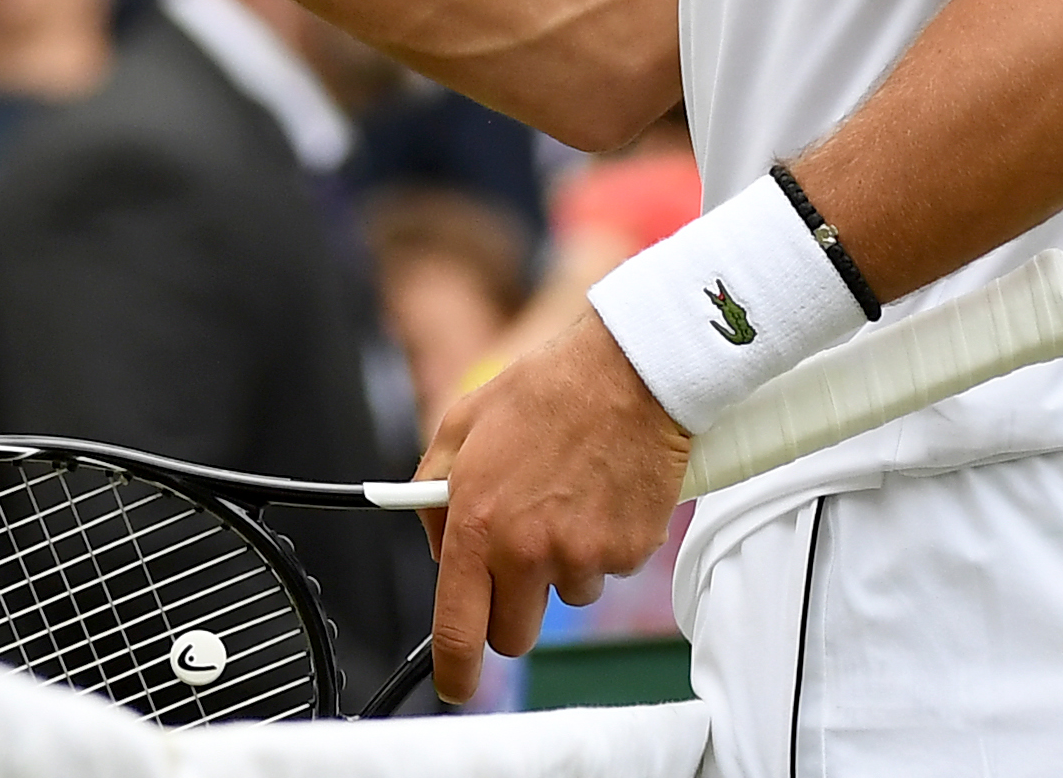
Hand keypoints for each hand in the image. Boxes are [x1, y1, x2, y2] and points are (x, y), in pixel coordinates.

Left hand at [415, 307, 691, 702]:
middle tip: (515, 562)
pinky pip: (606, 571)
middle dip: (510, 611)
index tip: (455, 685)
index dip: (456, 668)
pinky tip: (597, 494)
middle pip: (515, 632)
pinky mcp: (629, 553)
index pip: (459, 625)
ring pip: (564, 597)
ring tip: (562, 498)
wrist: (625, 376)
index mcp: (477, 523)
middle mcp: (528, 550)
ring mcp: (583, 556)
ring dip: (559, 566)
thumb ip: (433, 493)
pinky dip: (600, 545)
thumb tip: (433, 542)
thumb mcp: (458, 428)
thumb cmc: (540, 394)